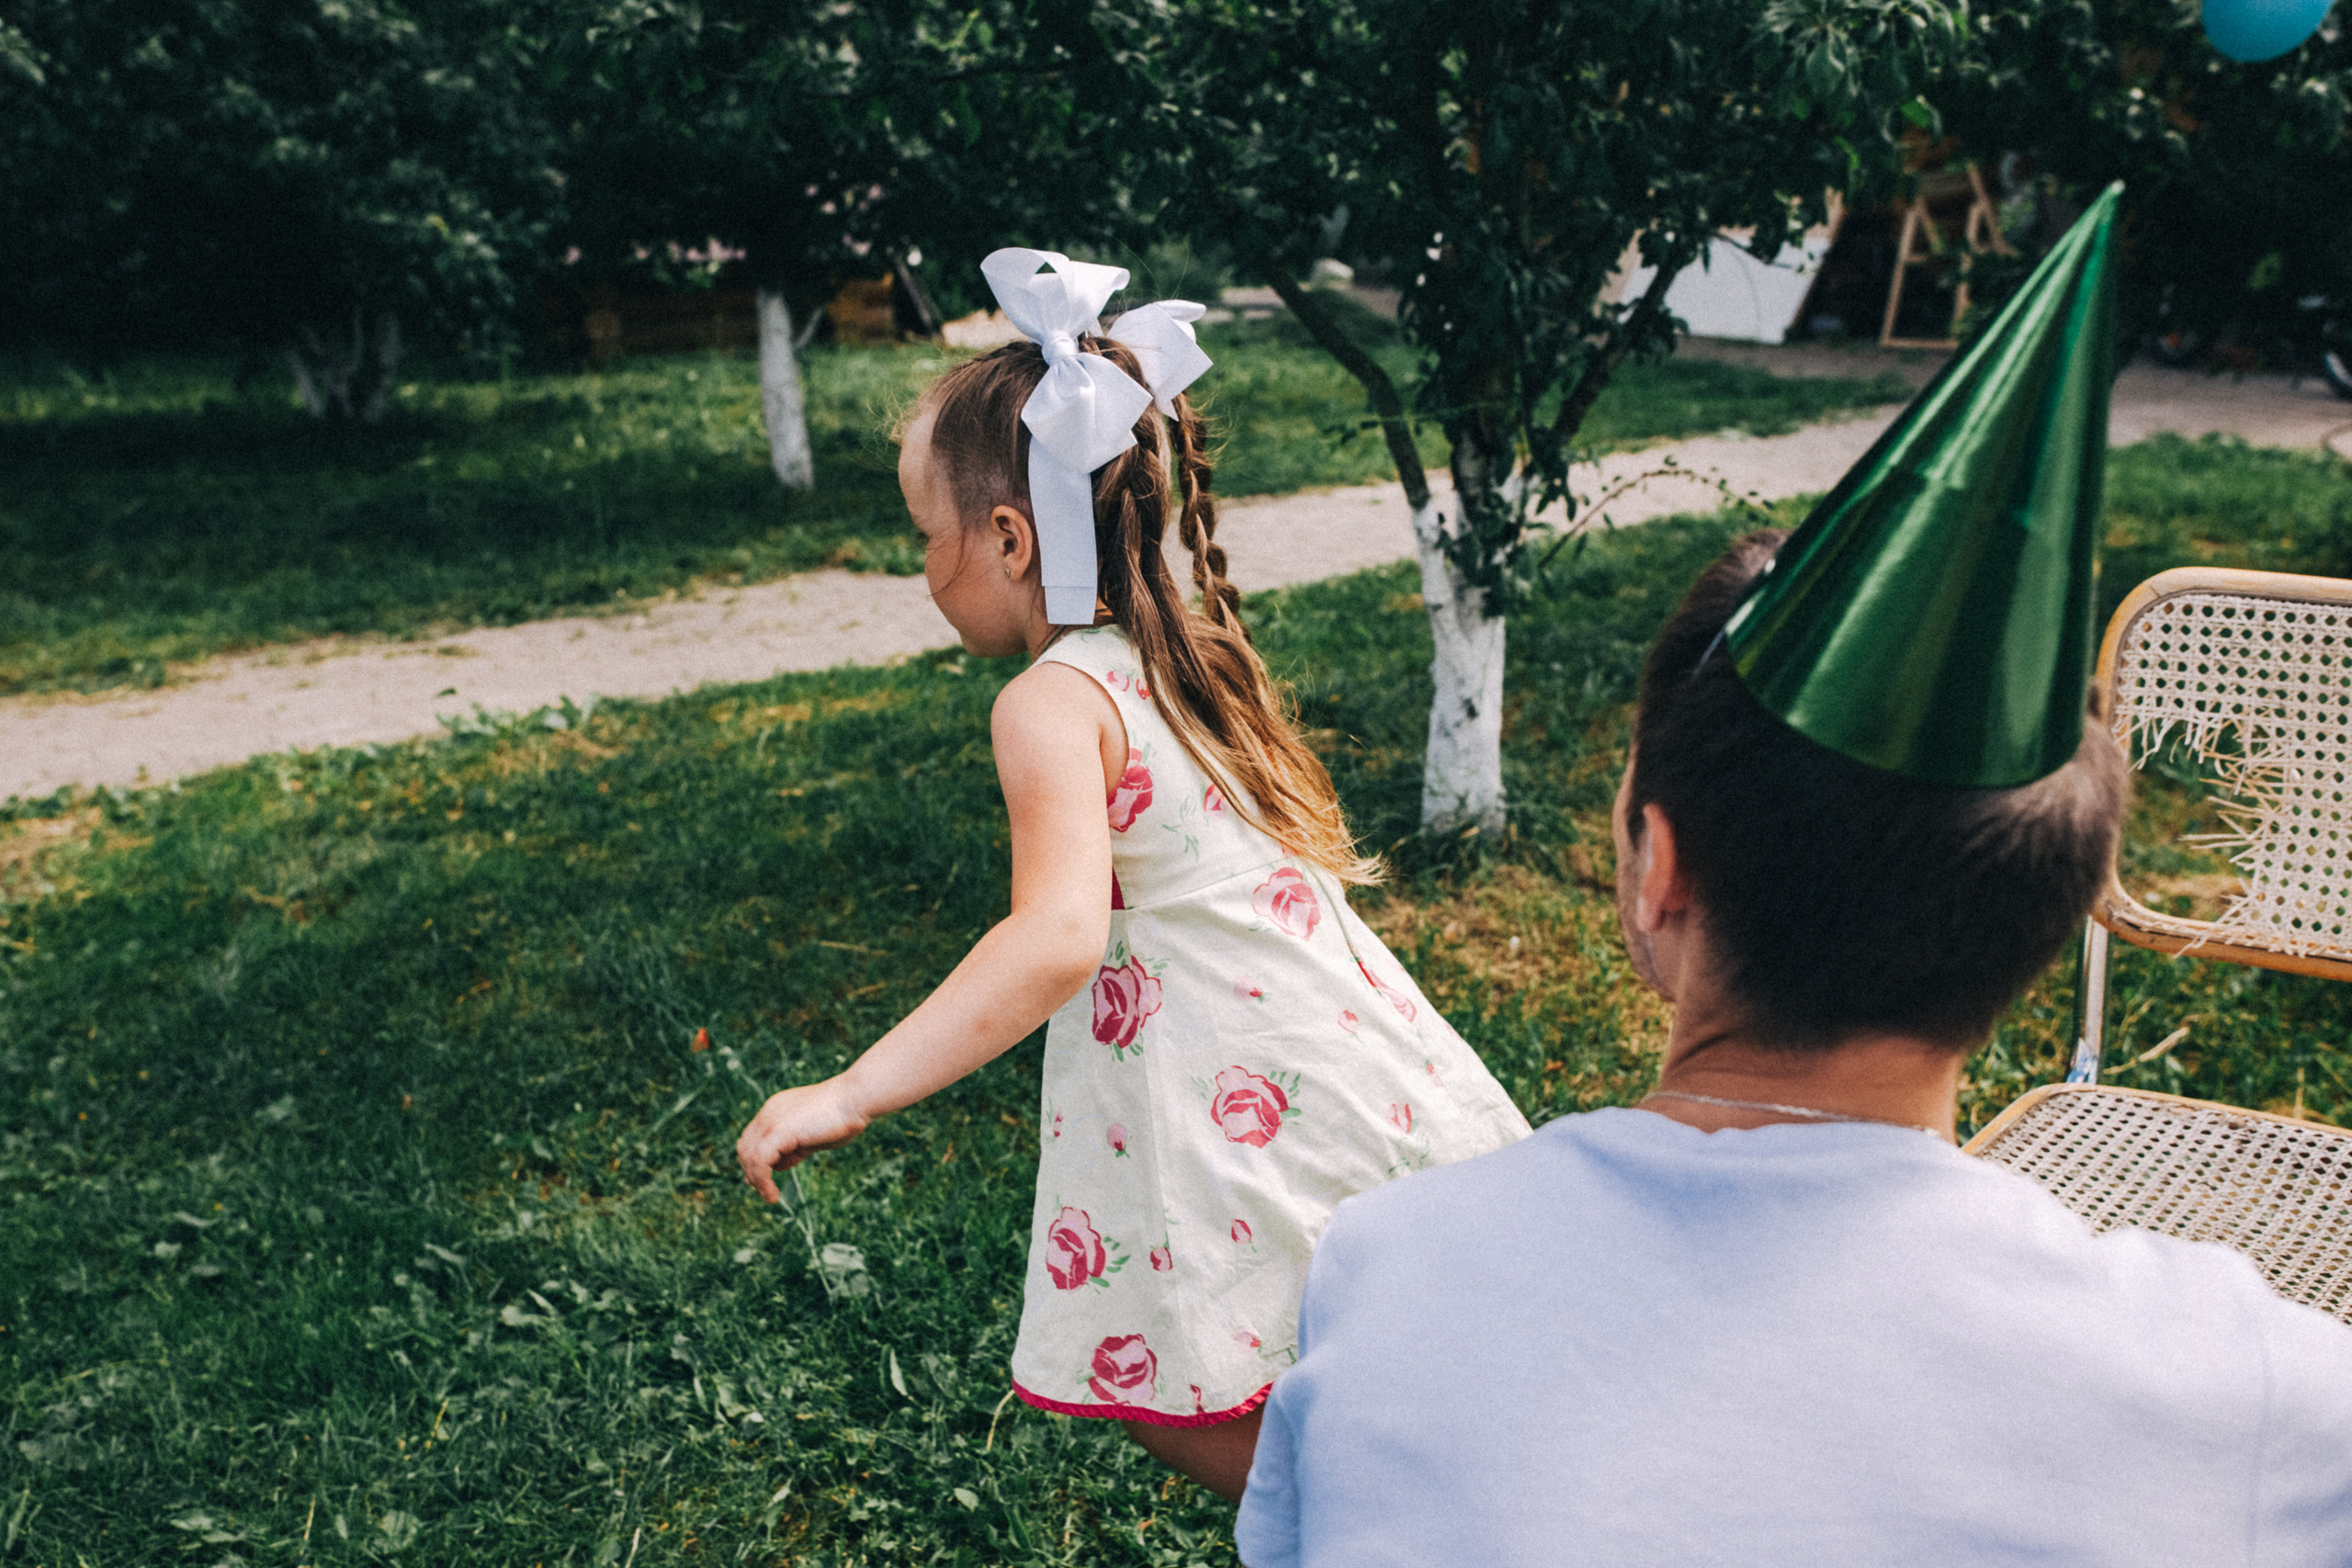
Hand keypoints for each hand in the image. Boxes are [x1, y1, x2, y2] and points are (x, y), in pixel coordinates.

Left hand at [735, 1079, 869, 1202]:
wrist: (855, 1099)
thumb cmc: (843, 1116)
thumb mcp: (812, 1137)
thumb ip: (794, 1149)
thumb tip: (780, 1165)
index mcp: (776, 1110)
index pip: (754, 1138)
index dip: (755, 1161)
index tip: (763, 1182)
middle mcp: (769, 1112)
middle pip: (746, 1146)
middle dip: (752, 1171)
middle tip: (765, 1192)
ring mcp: (771, 1120)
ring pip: (749, 1156)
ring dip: (757, 1180)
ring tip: (770, 1197)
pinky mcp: (778, 1131)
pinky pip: (759, 1161)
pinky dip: (762, 1180)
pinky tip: (773, 1194)